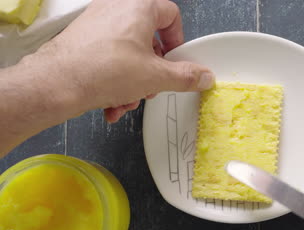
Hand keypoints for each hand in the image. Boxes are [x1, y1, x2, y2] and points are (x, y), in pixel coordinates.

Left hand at [35, 0, 213, 121]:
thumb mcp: (155, 77)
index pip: (170, 15)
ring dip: (132, 81)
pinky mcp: (82, 38)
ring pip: (127, 52)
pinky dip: (113, 79)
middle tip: (150, 87)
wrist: (56, 83)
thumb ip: (185, 76)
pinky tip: (111, 103)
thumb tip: (204, 76)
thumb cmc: (103, 71)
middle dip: (152, 70)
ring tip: (126, 101)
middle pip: (148, 39)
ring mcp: (96, 22)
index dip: (178, 41)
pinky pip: (107, 57)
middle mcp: (116, 8)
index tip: (175, 61)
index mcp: (138, 8)